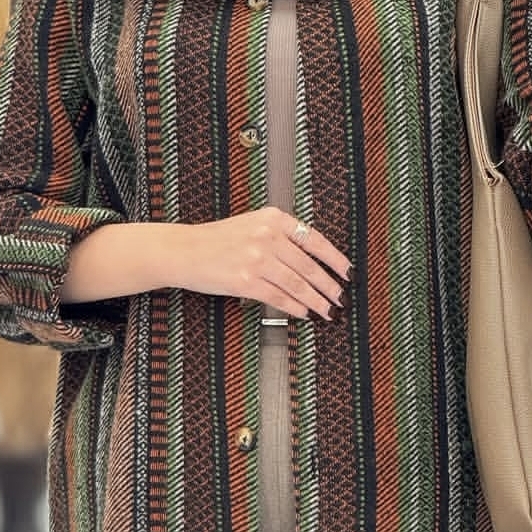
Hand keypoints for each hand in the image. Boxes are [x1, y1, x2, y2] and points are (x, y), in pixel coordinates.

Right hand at [178, 209, 349, 320]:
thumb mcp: (251, 225)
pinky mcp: (246, 281)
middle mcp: (267, 236)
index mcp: (273, 218)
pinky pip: (278, 298)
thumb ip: (280, 236)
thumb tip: (311, 262)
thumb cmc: (216, 240)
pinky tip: (305, 313)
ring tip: (328, 311)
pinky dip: (295, 307)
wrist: (183, 250)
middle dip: (329, 286)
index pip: (314, 240)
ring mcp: (257, 259)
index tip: (348, 272)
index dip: (335, 259)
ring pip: (297, 284)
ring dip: (317, 301)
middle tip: (341, 298)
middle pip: (309, 266)